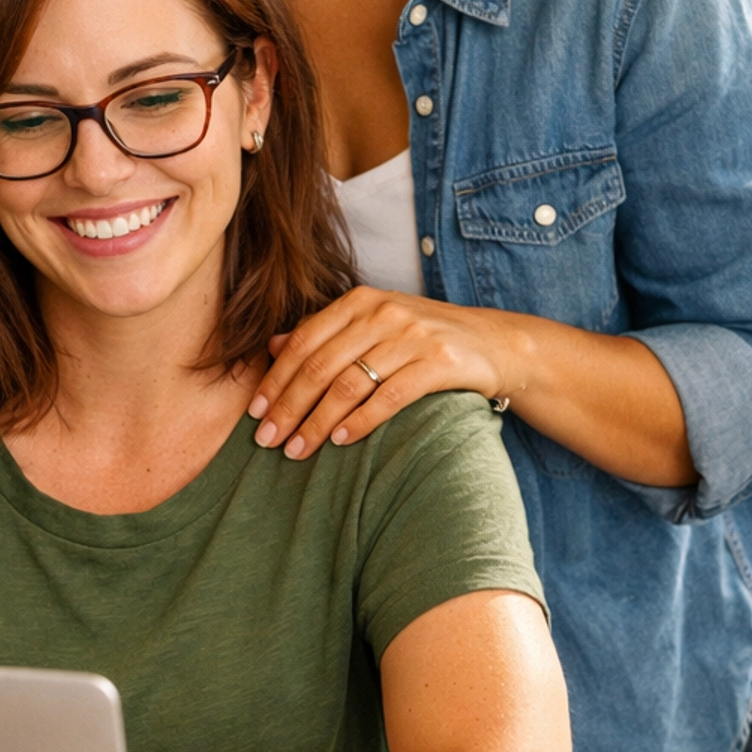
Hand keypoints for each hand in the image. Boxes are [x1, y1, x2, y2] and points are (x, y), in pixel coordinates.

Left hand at [249, 287, 509, 458]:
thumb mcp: (374, 325)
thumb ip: (326, 332)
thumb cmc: (425, 338)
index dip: (275, 379)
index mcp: (360, 301)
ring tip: (298, 450)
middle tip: (267, 441)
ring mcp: (412, 336)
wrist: (496, 343)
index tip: (255, 413)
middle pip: (320, 366)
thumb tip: (273, 346)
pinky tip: (341, 441)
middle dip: (289, 407)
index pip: (304, 342)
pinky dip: (361, 421)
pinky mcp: (440, 362)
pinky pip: (390, 397)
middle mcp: (383, 313)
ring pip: (349, 384)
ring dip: (317, 422)